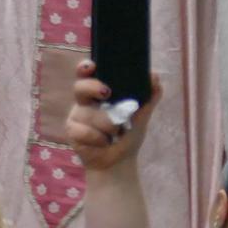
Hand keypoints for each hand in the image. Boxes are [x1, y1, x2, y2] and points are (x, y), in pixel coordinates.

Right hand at [63, 60, 160, 174]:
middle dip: (93, 87)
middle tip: (107, 93)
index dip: (85, 67)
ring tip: (114, 134)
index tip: (92, 66)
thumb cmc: (128, 134)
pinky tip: (103, 143)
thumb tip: (155, 77)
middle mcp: (85, 101)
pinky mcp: (72, 132)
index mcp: (98, 91)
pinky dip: (99, 139)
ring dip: (107, 126)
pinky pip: (84, 131)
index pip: (87, 74)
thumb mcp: (142, 115)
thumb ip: (149, 97)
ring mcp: (76, 116)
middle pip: (80, 87)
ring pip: (89, 114)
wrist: (120, 162)